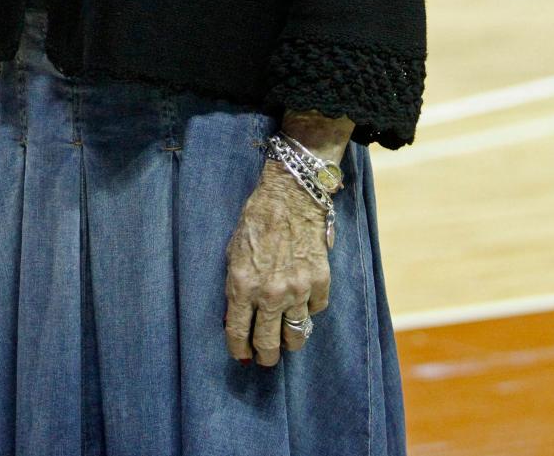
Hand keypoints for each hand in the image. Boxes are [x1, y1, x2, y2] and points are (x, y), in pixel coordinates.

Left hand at [224, 160, 330, 366]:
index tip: (242, 355)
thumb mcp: (233, 253)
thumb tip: (237, 317)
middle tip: (266, 357)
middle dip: (266, 356)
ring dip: (290, 340)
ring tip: (286, 339)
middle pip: (269, 343)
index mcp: (242, 285)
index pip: (238, 332)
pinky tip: (303, 302)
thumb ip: (235, 287)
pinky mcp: (320, 282)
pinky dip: (309, 309)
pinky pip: (315, 310)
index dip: (239, 349)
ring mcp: (298, 289)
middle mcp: (270, 293)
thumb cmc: (256, 220)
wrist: (290, 196)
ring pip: (297, 335)